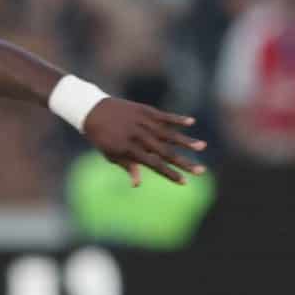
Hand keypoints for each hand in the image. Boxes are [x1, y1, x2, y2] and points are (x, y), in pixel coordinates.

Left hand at [82, 98, 208, 185]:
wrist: (92, 110)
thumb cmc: (101, 137)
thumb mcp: (110, 154)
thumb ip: (127, 166)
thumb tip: (137, 184)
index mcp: (129, 150)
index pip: (154, 165)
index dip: (169, 174)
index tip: (184, 182)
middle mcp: (138, 137)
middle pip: (166, 152)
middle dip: (184, 163)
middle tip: (201, 171)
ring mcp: (143, 122)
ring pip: (168, 134)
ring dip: (186, 141)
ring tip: (202, 147)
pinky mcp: (145, 110)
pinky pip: (164, 115)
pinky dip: (177, 119)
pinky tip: (192, 122)